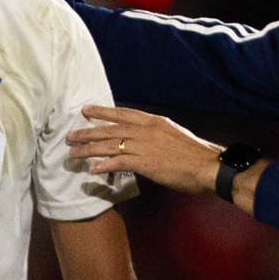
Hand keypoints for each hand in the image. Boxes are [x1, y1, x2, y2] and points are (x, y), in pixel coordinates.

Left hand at [67, 105, 222, 193]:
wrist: (208, 165)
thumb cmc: (194, 154)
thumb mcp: (173, 134)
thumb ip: (155, 134)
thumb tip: (141, 139)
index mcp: (153, 121)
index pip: (122, 113)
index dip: (102, 111)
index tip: (86, 110)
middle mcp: (145, 130)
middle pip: (110, 129)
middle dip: (87, 132)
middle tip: (70, 136)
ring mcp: (144, 146)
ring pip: (109, 145)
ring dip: (88, 149)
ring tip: (73, 153)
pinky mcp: (145, 163)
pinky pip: (118, 162)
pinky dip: (103, 165)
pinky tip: (91, 169)